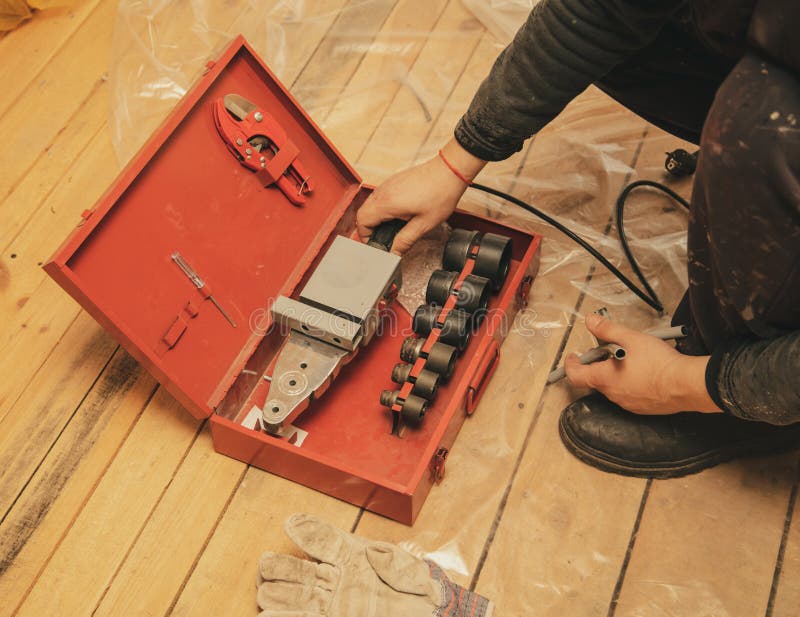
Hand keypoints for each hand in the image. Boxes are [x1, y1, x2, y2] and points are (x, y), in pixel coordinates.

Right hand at [356, 138, 485, 253]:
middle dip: (369, 228)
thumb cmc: (440, 194)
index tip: (375, 243)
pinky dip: (382, 208)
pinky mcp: (394, 180)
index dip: (365, 236)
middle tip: (382, 238)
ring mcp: (387, 184)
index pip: (361, 221)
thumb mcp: (423, 225)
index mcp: (387, 203)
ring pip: (370, 204)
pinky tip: (398, 213)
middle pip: (363, 212)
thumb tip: (394, 253)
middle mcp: (383, 191)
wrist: (449, 171)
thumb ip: (405, 241)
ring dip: (376, 217)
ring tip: (392, 227)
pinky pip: (380, 196)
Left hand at [565, 314, 721, 413]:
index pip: (575, 376)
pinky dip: (628, 384)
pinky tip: (642, 373)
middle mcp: (613, 394)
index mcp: (605, 378)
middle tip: (606, 352)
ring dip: (613, 375)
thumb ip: (608, 330)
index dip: (570, 365)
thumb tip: (590, 321)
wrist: (686, 384)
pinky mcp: (642, 408)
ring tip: (628, 359)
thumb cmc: (658, 363)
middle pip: (594, 380)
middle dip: (596, 365)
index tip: (573, 357)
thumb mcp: (630, 338)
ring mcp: (627, 404)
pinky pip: (628, 396)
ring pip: (612, 388)